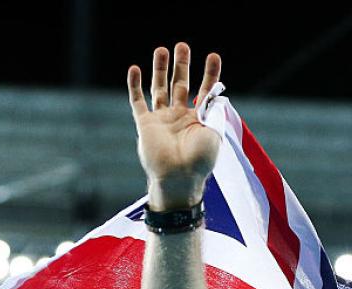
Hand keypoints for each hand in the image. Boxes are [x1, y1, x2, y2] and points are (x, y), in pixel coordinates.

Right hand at [127, 43, 221, 210]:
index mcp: (199, 120)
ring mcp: (162, 119)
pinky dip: (135, 85)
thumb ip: (214, 111)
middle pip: (181, 84)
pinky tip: (134, 69)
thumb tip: (217, 93)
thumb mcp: (214, 133)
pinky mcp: (145, 124)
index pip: (205, 90)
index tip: (213, 56)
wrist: (179, 178)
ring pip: (160, 88)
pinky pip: (138, 102)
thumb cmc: (201, 161)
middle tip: (182, 45)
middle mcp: (180, 117)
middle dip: (182, 65)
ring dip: (160, 69)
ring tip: (162, 49)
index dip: (210, 73)